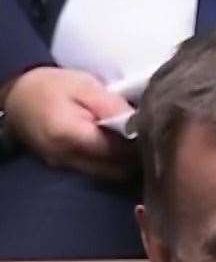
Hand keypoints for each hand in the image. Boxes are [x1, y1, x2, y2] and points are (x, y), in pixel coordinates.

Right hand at [0, 65, 135, 180]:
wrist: (18, 96)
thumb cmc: (52, 86)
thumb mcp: (85, 86)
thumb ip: (113, 107)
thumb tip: (141, 124)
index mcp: (70, 136)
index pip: (119, 151)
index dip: (139, 142)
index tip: (151, 128)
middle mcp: (67, 158)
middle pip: (118, 169)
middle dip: (136, 155)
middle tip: (146, 134)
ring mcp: (65, 167)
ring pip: (111, 175)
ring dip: (126, 161)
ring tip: (132, 139)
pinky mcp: (66, 168)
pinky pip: (99, 172)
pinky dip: (113, 162)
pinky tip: (118, 145)